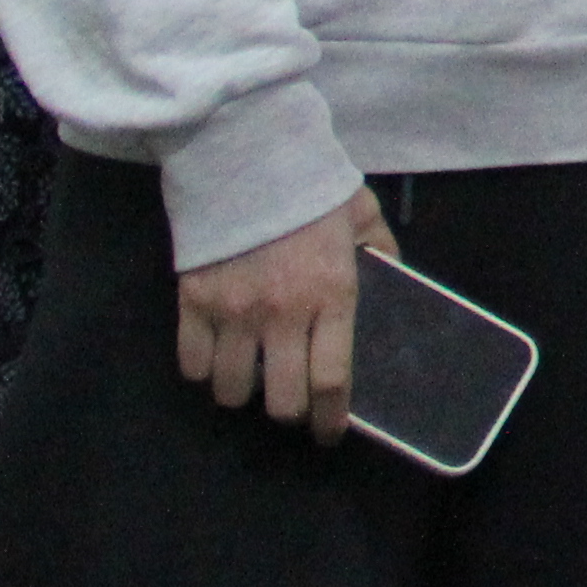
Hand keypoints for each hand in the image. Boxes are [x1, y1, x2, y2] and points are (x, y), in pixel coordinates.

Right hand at [171, 187, 395, 442]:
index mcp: (332, 295)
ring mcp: (234, 311)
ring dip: (243, 392)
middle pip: (281, 401)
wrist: (246, 153)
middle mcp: (283, 313)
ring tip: (252, 379)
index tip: (330, 433)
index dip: (331, 420)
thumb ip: (381, 252)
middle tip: (292, 405)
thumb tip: (395, 281)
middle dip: (289, 412)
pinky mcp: (193, 301)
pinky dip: (202, 370)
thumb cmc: (310, 185)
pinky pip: (191, 364)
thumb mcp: (363, 214)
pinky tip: (216, 359)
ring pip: (231, 390)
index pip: (332, 381)